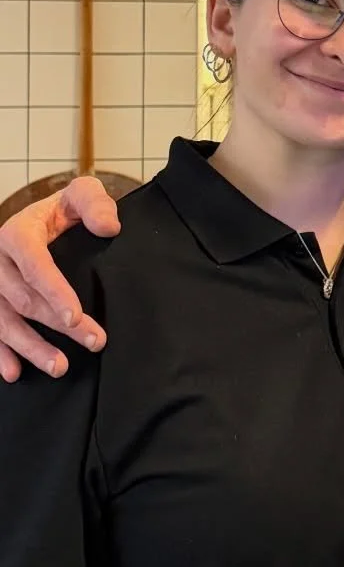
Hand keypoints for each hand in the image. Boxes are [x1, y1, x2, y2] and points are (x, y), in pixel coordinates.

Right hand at [0, 180, 116, 382]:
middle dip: (57, 324)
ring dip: (30, 347)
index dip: (54, 291)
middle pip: (24, 299)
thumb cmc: (66, 209)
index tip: (75, 316)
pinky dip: (0, 353)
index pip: (34, 265)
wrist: (45, 219)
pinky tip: (14, 373)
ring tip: (59, 367)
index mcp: (18, 233)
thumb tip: (109, 227)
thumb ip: (94, 203)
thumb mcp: (82, 194)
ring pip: (4, 320)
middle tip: (94, 342)